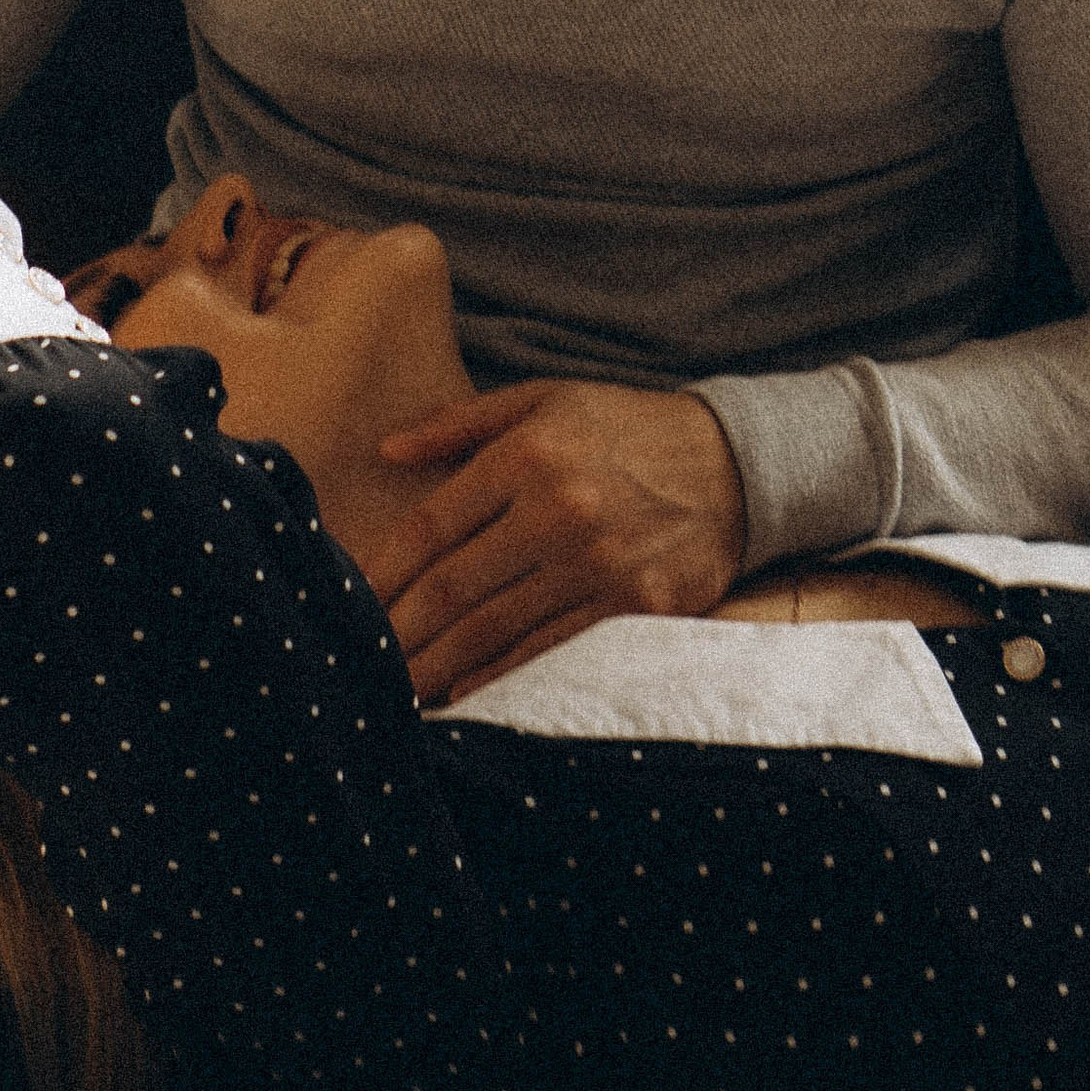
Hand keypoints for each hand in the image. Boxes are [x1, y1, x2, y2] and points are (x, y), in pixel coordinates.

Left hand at [373, 382, 746, 705]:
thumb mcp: (546, 401)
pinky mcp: (636, 609)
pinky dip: (501, 675)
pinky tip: (464, 690)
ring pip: (496, 629)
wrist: (736, 464)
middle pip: (455, 587)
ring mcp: (600, 566)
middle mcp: (559, 512)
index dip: (384, 571)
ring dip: (438, 664)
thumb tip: (387, 449)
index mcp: (529, 456)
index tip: (353, 598)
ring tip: (396, 687)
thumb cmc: (626, 429)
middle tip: (359, 660)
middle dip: (400, 630)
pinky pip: (550, 651)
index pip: (433, 525)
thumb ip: (461, 425)